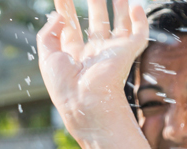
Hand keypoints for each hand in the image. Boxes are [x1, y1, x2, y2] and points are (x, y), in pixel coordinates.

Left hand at [37, 0, 147, 134]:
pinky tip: (136, 6)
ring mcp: (111, 52)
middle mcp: (93, 53)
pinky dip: (140, 20)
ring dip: (118, 6)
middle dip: (94, 4)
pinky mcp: (127, 52)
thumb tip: (58, 15)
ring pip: (118, 23)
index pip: (71, 29)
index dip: (66, 11)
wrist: (85, 100)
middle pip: (96, 23)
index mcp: (73, 56)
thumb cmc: (64, 85)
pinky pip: (139, 34)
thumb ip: (48, 34)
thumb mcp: (47, 58)